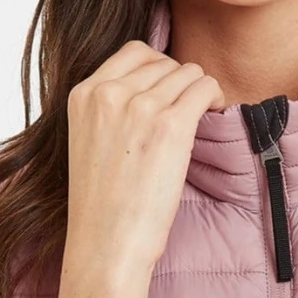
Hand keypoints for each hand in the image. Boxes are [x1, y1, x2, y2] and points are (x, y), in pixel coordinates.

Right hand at [61, 42, 224, 297]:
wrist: (106, 244)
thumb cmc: (102, 206)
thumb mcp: (89, 142)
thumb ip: (110, 109)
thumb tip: (153, 89)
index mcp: (83, 94)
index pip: (134, 52)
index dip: (159, 68)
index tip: (169, 92)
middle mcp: (108, 93)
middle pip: (164, 62)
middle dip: (180, 83)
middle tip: (188, 111)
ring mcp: (139, 106)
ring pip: (187, 72)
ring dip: (199, 91)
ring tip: (200, 116)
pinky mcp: (170, 126)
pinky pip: (204, 87)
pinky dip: (214, 96)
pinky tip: (213, 114)